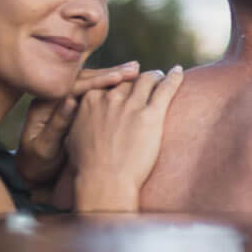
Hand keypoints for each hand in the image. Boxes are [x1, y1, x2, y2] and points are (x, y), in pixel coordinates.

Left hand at [15, 62, 140, 189]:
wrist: (31, 172)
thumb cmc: (37, 164)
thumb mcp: (44, 147)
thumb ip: (57, 124)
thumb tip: (70, 101)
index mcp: (44, 104)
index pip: (74, 87)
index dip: (97, 81)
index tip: (119, 77)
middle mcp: (54, 98)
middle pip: (84, 79)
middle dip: (110, 73)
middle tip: (135, 67)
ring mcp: (63, 101)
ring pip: (90, 83)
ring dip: (112, 76)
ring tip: (134, 70)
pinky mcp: (72, 106)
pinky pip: (93, 92)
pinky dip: (110, 86)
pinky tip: (126, 83)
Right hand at [67, 67, 184, 211]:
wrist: (104, 180)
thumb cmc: (87, 166)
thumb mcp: (72, 137)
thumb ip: (76, 119)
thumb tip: (74, 110)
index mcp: (91, 100)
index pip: (108, 84)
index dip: (118, 85)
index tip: (124, 86)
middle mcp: (111, 98)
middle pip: (128, 81)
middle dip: (137, 78)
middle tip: (147, 79)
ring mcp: (131, 105)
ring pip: (147, 79)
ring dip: (156, 75)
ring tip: (162, 76)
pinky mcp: (151, 115)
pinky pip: (166, 88)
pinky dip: (174, 77)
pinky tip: (179, 71)